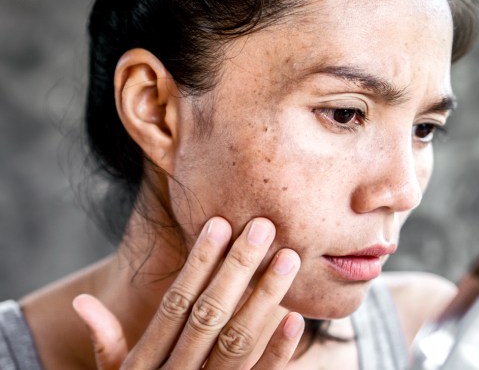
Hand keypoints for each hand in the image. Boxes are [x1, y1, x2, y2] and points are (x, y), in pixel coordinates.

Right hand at [72, 217, 303, 368]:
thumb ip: (107, 344)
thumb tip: (82, 302)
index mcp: (147, 363)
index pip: (176, 304)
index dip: (199, 264)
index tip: (219, 224)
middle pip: (210, 314)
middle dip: (237, 268)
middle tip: (262, 227)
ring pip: (238, 340)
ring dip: (264, 298)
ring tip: (288, 258)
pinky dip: (278, 351)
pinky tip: (295, 318)